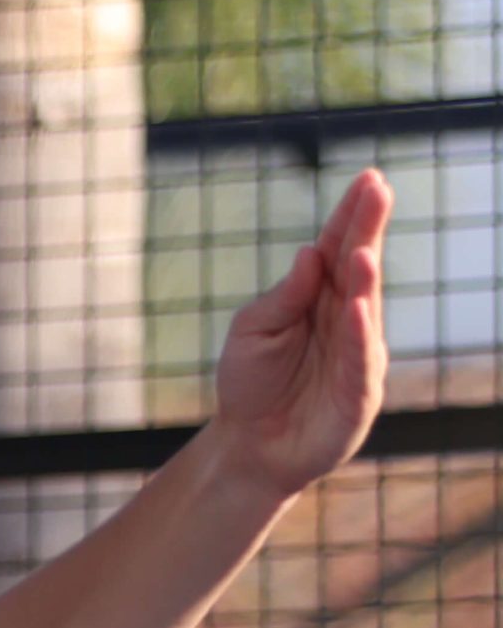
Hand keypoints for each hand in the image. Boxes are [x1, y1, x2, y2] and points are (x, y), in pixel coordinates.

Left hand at [210, 168, 391, 501]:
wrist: (248, 447)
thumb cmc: (251, 384)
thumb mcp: (253, 332)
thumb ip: (281, 298)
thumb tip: (309, 255)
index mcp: (318, 296)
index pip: (337, 248)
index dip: (352, 215)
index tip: (368, 179)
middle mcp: (346, 320)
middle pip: (359, 269)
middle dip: (368, 231)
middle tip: (378, 192)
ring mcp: (357, 356)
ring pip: (364, 312)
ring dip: (364, 281)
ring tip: (362, 252)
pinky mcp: (358, 397)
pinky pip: (360, 365)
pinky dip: (358, 338)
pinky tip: (356, 310)